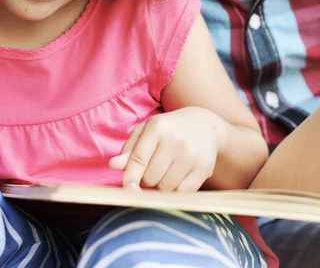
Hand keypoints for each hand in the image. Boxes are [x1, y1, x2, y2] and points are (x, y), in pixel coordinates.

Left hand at [109, 107, 225, 191]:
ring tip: (166, 172)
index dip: (131, 177)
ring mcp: (191, 155)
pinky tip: (178, 178)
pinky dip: (176, 191)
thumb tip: (114, 165)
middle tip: (153, 170)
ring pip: (165, 188)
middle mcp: (175, 140)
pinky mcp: (204, 168)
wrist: (206, 126)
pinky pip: (183, 193)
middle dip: (147, 180)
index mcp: (157, 128)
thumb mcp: (147, 131)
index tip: (128, 188)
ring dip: (161, 187)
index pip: (139, 159)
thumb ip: (130, 149)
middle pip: (151, 178)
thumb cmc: (169, 130)